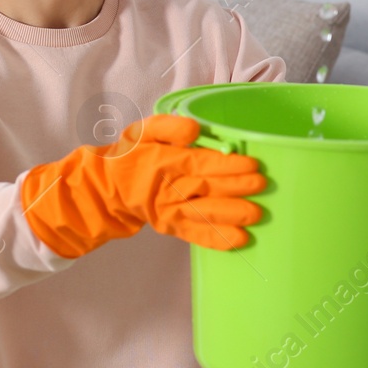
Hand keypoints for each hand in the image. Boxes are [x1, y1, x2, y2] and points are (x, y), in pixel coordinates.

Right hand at [20, 114, 267, 256]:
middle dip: (235, 187)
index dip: (225, 165)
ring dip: (230, 214)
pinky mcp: (169, 226)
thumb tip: (195, 130)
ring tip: (256, 214)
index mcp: (162, 161)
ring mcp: (168, 210)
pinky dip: (215, 239)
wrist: (105, 187)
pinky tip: (238, 241)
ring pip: (202, 212)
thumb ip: (168, 127)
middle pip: (206, 187)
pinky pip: (193, 234)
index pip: (199, 162)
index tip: (251, 164)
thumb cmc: (130, 154)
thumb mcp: (143, 131)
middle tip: (262, 185)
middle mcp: (167, 187)